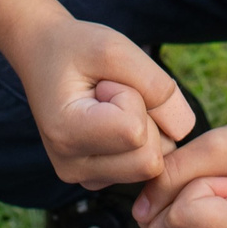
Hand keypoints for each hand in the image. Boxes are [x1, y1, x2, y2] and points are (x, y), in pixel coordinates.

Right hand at [11, 14, 194, 188]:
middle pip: (150, 158)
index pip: (135, 132)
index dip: (133, 96)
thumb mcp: (115, 48)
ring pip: (151, 164)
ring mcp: (84, 178)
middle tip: (110, 92)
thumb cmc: (76, 48)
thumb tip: (183, 128)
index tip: (105, 81)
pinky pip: (144, 165)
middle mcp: (72, 167)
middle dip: (144, 116)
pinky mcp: (98, 179)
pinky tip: (112, 120)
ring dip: (145, 128)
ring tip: (110, 105)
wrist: (43, 55)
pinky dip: (140, 140)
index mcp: (66, 135)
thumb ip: (156, 85)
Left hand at [129, 118, 226, 227]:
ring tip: (222, 192)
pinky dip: (185, 218)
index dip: (194, 183)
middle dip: (180, 197)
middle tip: (222, 182)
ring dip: (181, 206)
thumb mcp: (218, 144)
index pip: (179, 216)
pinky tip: (218, 205)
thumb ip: (171, 173)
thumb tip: (138, 211)